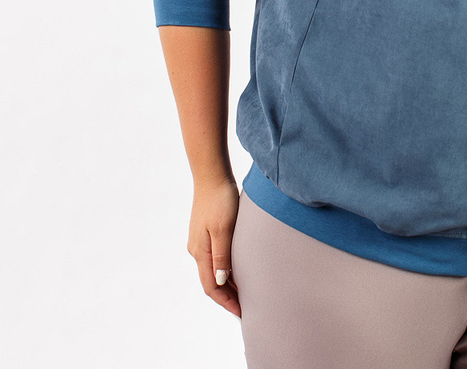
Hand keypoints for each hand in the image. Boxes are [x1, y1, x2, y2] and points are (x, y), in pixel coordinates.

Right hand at [187, 176, 241, 317]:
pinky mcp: (205, 232)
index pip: (211, 287)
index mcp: (200, 252)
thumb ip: (221, 256)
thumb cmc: (220, 199)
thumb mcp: (223, 228)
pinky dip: (226, 269)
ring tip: (246, 293)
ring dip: (227, 284)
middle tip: (247, 308)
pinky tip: (238, 269)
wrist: (212, 175)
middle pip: (211, 282)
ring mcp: (200, 241)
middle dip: (227, 297)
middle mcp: (197, 250)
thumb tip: (220, 282)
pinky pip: (215, 259)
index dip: (226, 302)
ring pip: (213, 271)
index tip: (243, 313)